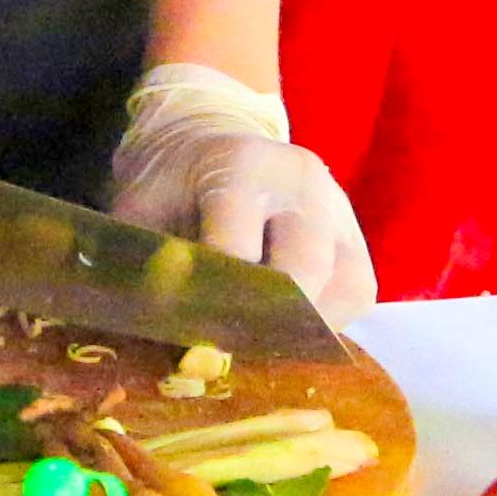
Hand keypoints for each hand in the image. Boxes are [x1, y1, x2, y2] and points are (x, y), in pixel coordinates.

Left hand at [108, 62, 379, 327]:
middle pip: (304, 270)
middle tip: (231, 354)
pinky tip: (286, 328)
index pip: (239, 249)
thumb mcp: (139, 213)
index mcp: (240, 165)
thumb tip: (168, 348)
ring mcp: (335, 205)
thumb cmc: (169, 186)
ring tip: (261, 344)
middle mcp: (300, 180)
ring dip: (302, 328)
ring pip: (344, 286)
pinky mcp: (354, 233)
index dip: (217, 305)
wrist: (204, 141)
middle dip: (267, 323)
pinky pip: (357, 291)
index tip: (194, 344)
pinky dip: (325, 321)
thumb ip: (149, 266)